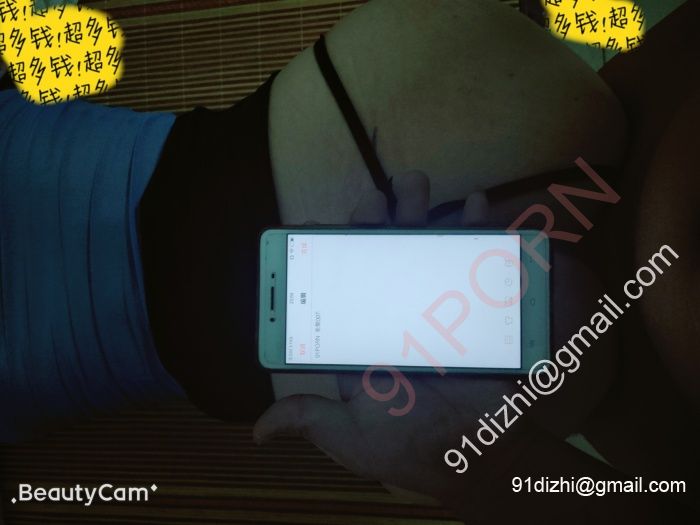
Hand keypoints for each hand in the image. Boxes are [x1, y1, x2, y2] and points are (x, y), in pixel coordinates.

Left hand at [254, 173, 531, 510]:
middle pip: (376, 259)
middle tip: (372, 201)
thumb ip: (311, 420)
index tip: (308, 228)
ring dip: (418, 213)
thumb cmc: (410, 447)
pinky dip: (477, 229)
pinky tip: (476, 206)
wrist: (481, 454)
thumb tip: (259, 431)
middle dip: (372, 223)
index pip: (333, 290)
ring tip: (415, 185)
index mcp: (359, 340)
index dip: (321, 258)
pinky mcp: (473, 306)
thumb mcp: (353, 436)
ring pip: (420, 250)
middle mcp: (391, 316)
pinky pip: (473, 262)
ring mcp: (434, 307)